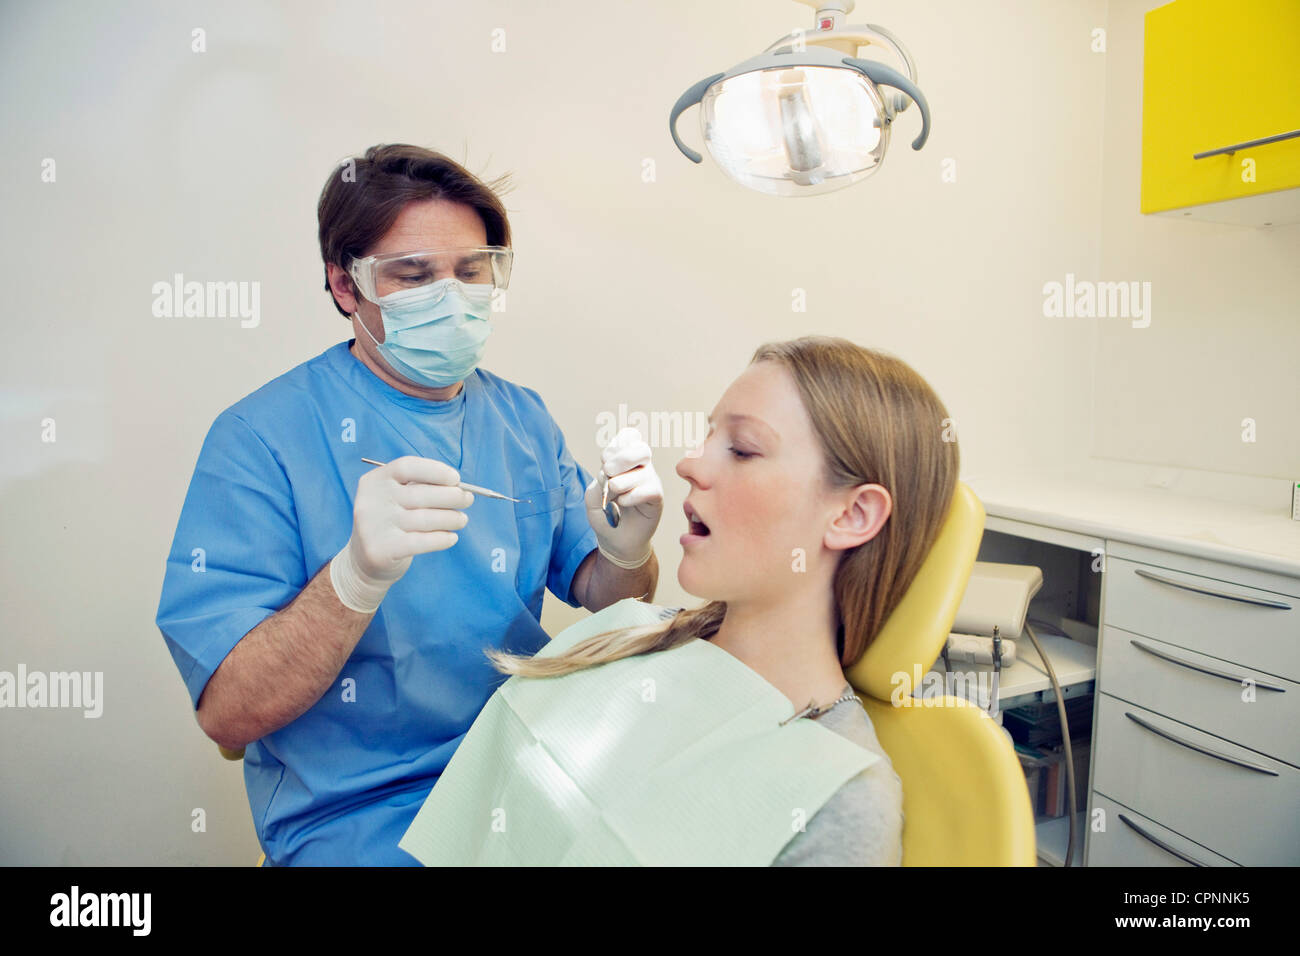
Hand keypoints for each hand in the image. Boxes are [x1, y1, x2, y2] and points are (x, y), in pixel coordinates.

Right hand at [330, 456, 473, 612]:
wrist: (363, 562)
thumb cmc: (390, 523)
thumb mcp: (395, 499)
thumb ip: (420, 488)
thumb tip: (459, 487)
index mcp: (375, 480)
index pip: (407, 466)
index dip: (435, 471)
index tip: (456, 479)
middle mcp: (372, 501)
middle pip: (421, 493)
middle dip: (452, 496)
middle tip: (468, 500)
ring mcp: (375, 526)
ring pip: (426, 519)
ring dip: (452, 518)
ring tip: (462, 520)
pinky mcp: (382, 549)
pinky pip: (423, 541)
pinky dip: (443, 539)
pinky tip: (451, 538)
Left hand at [584, 428, 662, 568]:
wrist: (614, 540)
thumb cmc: (605, 514)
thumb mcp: (593, 494)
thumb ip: (599, 479)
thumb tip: (612, 474)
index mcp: (626, 460)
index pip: (629, 437)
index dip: (616, 445)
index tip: (604, 461)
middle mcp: (642, 468)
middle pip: (641, 448)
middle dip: (620, 458)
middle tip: (607, 472)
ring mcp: (651, 482)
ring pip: (642, 471)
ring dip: (620, 483)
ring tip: (612, 497)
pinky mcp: (657, 498)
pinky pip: (648, 489)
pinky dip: (630, 497)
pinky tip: (622, 505)